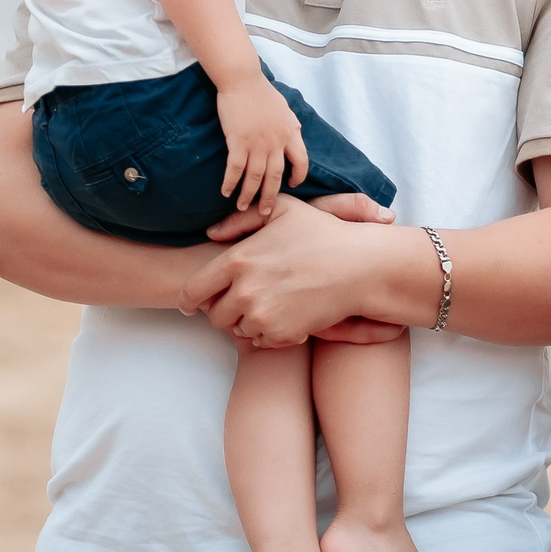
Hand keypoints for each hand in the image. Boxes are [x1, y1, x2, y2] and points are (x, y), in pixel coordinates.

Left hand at [177, 196, 413, 346]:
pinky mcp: (281, 333)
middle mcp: (244, 290)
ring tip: (273, 304)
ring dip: (249, 321)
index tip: (192, 305)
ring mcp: (262, 314)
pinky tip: (289, 314)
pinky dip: (271, 332)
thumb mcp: (283, 210)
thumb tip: (211, 233)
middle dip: (225, 311)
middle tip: (245, 301)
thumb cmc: (323, 234)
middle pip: (214, 316)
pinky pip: (262, 341)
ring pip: (238, 330)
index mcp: (238, 259)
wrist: (360, 266)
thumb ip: (242, 219)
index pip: (194, 290)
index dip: (189, 300)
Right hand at [217, 74, 309, 212]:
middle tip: (265, 212)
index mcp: (290, 133)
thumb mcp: (285, 108)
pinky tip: (226, 192)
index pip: (302, 161)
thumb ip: (290, 124)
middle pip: (276, 176)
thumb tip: (296, 131)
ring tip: (243, 208)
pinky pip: (235, 169)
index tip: (292, 185)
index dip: (298, 176)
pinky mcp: (238, 142)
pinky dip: (231, 183)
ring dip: (248, 195)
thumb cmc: (261, 91)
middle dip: (270, 197)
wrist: (242, 79)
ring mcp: (257, 143)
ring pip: (255, 177)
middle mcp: (276, 142)